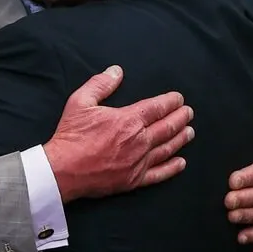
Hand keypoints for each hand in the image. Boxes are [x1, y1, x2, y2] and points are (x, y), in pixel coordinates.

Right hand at [44, 65, 193, 201]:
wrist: (62, 170)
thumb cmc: (71, 136)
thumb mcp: (81, 102)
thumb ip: (100, 84)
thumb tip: (116, 71)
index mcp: (128, 120)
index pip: (157, 108)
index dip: (171, 102)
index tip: (179, 99)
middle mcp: (138, 141)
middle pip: (167, 127)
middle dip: (180, 118)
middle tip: (188, 113)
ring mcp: (138, 162)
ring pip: (167, 149)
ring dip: (181, 139)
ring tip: (190, 132)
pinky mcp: (134, 180)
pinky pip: (159, 174)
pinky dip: (172, 168)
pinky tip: (181, 163)